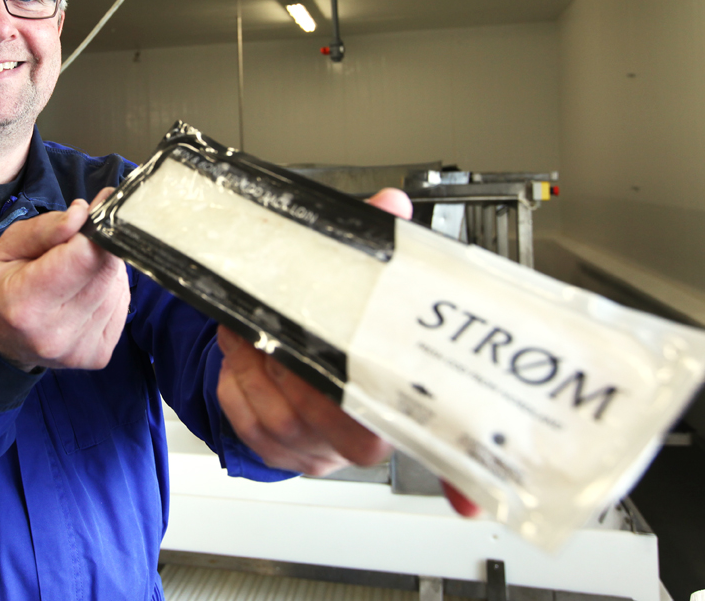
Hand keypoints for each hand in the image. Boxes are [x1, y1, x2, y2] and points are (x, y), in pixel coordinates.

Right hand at [0, 189, 129, 370]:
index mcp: (26, 304)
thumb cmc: (1, 287)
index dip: (98, 227)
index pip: (83, 258)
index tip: (103, 206)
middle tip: (85, 237)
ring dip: (104, 269)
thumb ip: (45, 228)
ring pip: (117, 286)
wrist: (0, 342)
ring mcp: (80, 348)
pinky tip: (86, 290)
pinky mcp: (98, 355)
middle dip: (101, 245)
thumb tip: (83, 213)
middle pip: (106, 270)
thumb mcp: (7, 247)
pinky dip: (109, 289)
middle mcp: (55, 333)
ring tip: (77, 270)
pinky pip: (122, 305)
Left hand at [216, 188, 479, 515]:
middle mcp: (361, 438)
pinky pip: (250, 421)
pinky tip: (238, 350)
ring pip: (292, 420)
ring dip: (264, 366)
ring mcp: (316, 451)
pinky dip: (237, 379)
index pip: (440, 446)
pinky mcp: (273, 450)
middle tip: (290, 329)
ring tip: (252, 326)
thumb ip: (371, 252)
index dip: (460, 476)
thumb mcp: (354, 287)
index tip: (468, 497)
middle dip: (313, 373)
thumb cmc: (328, 332)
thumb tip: (390, 207)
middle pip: (355, 432)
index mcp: (397, 404)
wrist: (278, 365)